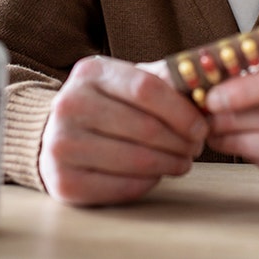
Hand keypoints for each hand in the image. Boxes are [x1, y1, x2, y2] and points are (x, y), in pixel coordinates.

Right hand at [39, 56, 207, 205]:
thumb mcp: (127, 82)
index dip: (181, 111)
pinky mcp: (63, 181)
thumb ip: (162, 81)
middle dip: (180, 142)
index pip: (146, 89)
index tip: (201, 127)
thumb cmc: (106, 106)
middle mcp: (69, 105)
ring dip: (169, 164)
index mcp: (90, 72)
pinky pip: (121, 187)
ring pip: (136, 160)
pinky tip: (155, 175)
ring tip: (181, 162)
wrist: (55, 134)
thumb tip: (203, 89)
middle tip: (195, 148)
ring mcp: (61, 144)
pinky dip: (147, 183)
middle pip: (145, 127)